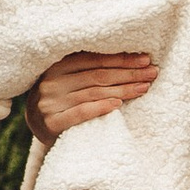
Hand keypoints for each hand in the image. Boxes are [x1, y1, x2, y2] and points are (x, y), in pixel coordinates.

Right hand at [25, 50, 159, 146]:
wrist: (37, 131)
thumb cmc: (61, 103)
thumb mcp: (68, 81)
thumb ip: (88, 70)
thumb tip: (131, 60)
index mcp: (56, 66)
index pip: (94, 59)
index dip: (121, 58)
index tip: (145, 59)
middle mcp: (51, 82)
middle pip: (97, 75)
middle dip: (128, 73)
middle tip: (152, 72)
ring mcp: (50, 103)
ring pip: (93, 92)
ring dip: (123, 89)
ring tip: (144, 87)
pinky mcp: (51, 123)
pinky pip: (81, 112)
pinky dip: (101, 107)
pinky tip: (119, 103)